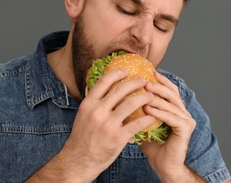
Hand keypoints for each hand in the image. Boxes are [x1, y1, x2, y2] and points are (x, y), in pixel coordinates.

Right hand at [27, 69, 155, 181]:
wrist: (79, 160)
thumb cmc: (83, 137)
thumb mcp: (83, 115)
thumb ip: (95, 102)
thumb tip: (106, 87)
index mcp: (88, 104)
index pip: (104, 81)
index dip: (117, 73)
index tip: (126, 71)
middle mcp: (98, 112)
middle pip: (120, 90)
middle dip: (135, 82)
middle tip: (144, 81)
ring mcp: (108, 124)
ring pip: (131, 104)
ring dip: (144, 97)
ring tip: (151, 96)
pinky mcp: (118, 137)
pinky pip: (137, 124)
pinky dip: (146, 118)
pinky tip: (151, 116)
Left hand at [139, 72, 199, 181]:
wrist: (164, 166)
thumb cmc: (154, 147)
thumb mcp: (143, 125)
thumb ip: (139, 113)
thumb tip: (122, 99)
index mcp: (175, 110)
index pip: (170, 91)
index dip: (161, 81)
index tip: (149, 72)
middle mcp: (184, 113)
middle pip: (172, 93)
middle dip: (158, 86)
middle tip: (145, 81)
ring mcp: (187, 120)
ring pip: (171, 104)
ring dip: (157, 97)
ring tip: (145, 92)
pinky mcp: (185, 129)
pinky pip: (171, 117)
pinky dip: (159, 112)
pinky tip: (148, 109)